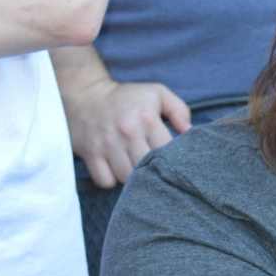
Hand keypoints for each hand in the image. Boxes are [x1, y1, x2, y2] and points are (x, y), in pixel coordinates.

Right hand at [62, 78, 191, 188]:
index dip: (171, 159)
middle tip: (152, 168)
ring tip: (135, 168)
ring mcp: (107, 145)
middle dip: (152, 171)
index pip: (166, 151)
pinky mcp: (90, 154)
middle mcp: (127, 132)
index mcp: (146, 118)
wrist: (85, 93)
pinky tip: (116, 171)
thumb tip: (190, 133)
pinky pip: (105, 181)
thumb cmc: (127, 97)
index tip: (170, 159)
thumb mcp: (157, 93)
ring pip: (127, 178)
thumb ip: (179, 110)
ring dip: (133, 178)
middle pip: (147, 168)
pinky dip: (112, 181)